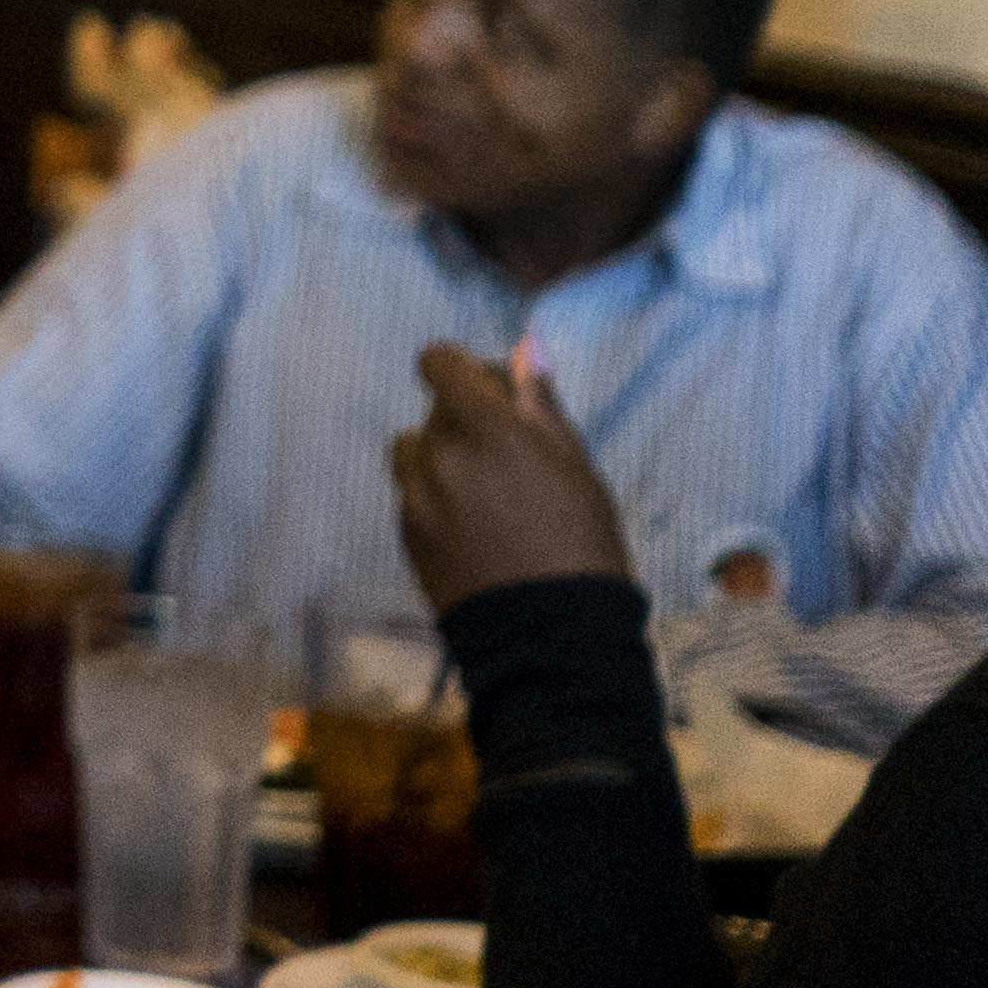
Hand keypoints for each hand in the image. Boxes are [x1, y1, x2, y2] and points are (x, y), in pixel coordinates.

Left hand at [393, 339, 638, 606]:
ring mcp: (416, 495)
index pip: (438, 364)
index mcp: (487, 428)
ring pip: (416, 450)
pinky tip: (474, 529)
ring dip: (442, 457)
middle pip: (436, 411)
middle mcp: (440, 453)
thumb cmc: (581, 544)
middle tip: (511, 462)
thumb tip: (524, 351)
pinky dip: (435, 497)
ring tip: (488, 495)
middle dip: (468, 421)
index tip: (487, 391)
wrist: (549, 635)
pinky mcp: (406, 532)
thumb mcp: (576, 468)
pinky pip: (412, 493)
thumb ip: (540, 406)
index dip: (460, 371)